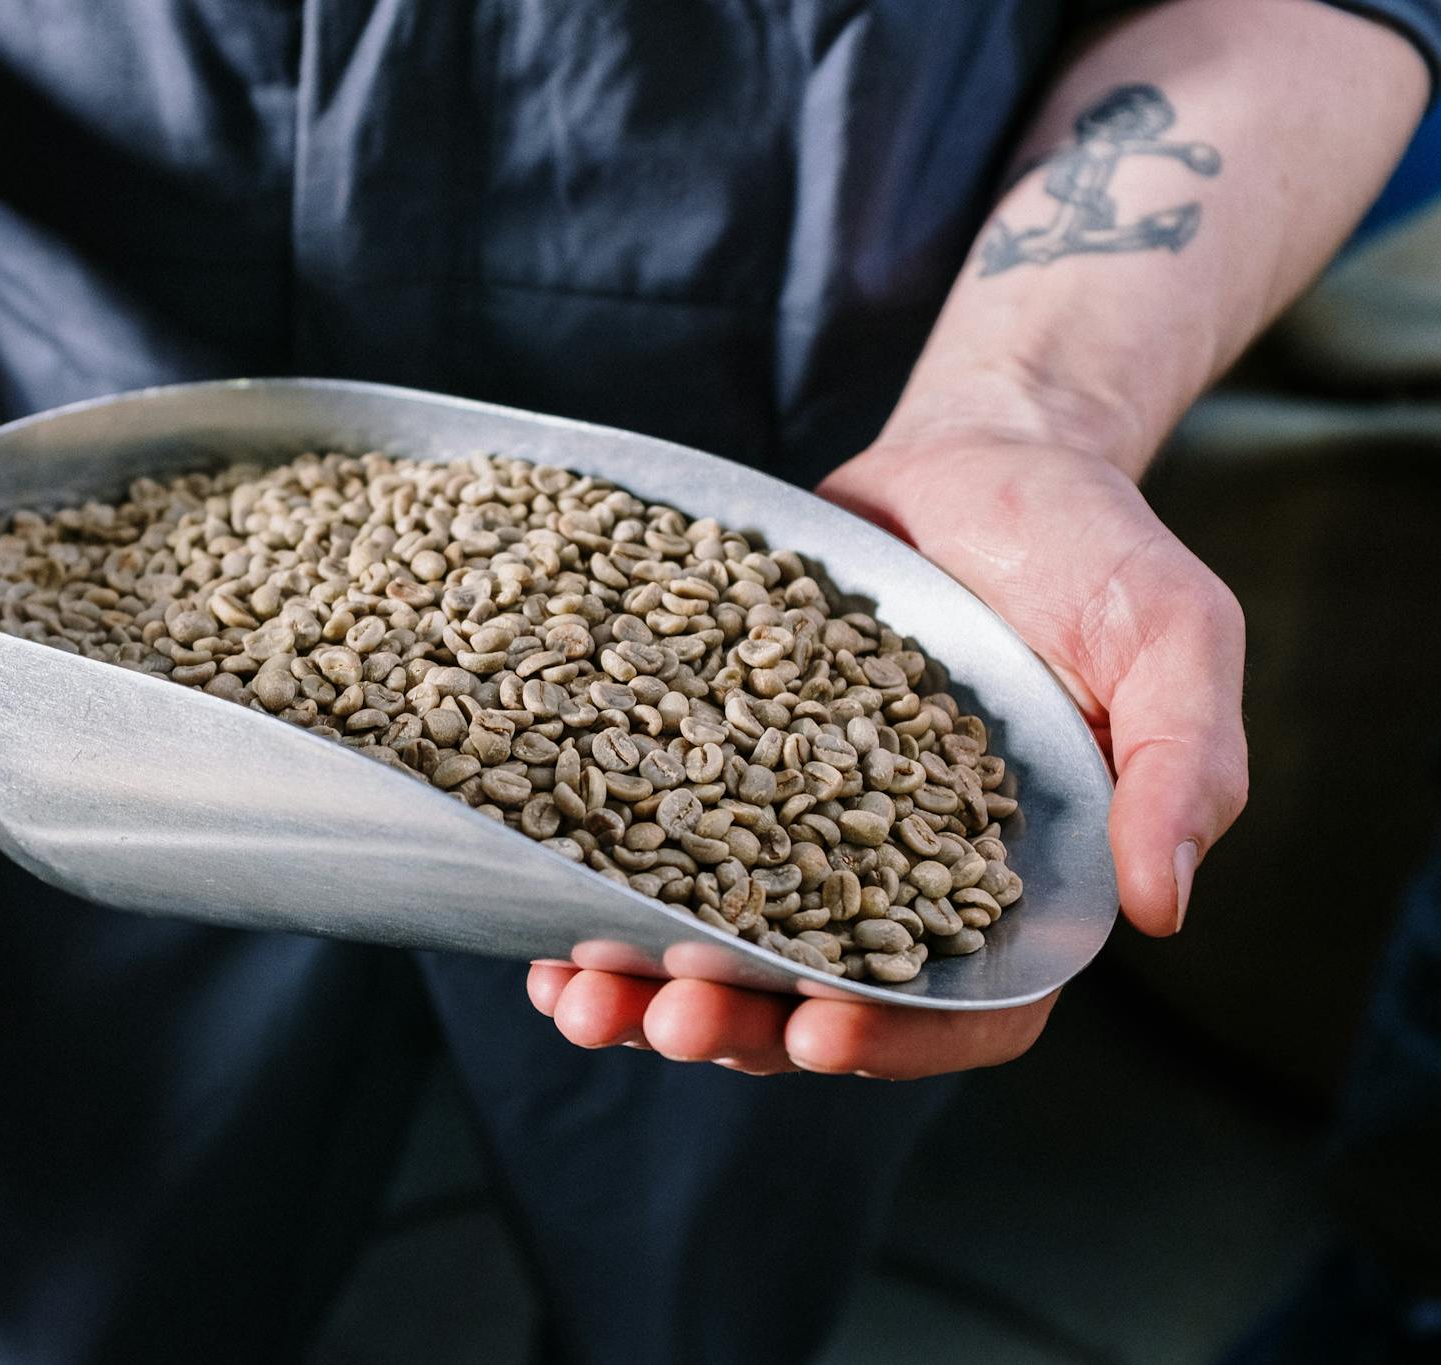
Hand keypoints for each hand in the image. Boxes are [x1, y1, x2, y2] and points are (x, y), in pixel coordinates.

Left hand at [525, 433, 1246, 1077]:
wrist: (981, 455)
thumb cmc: (1092, 548)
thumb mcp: (1170, 636)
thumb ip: (1180, 764)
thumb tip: (1161, 908)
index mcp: (1015, 885)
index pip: (965, 1009)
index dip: (895, 1039)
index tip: (818, 1030)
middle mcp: (898, 878)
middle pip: (815, 997)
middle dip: (735, 1023)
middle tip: (667, 1016)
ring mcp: (800, 828)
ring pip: (721, 944)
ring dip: (647, 984)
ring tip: (577, 994)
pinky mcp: (726, 764)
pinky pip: (660, 847)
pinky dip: (600, 891)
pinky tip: (538, 920)